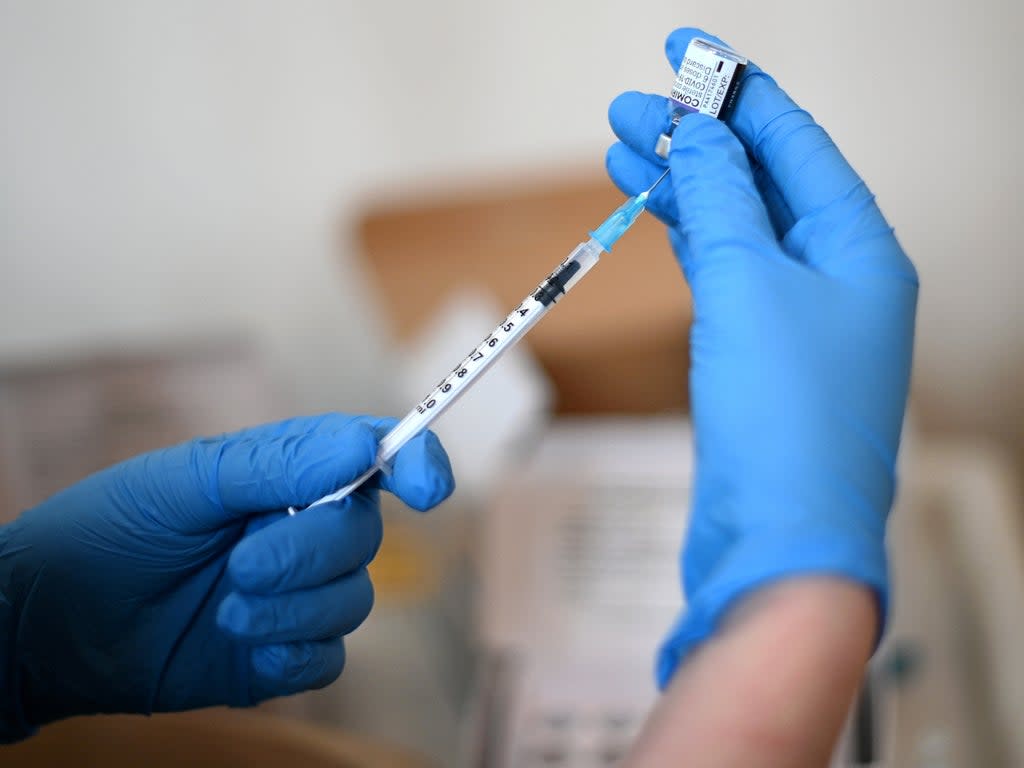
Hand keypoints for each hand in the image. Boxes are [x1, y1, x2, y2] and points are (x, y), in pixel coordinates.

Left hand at [0, 413, 453, 739]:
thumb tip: (364, 447)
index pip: (371, 456)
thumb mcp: (185, 482)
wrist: (53, 627)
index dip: (414, 461)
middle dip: (309, 551)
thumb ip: (277, 464)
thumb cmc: (110, 533)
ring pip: (352, 599)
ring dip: (291, 608)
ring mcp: (295, 594)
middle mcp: (300, 529)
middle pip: (364, 534)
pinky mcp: (283, 654)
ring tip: (225, 610)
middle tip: (241, 563)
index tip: (429, 486)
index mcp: (284, 474)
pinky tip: (242, 647)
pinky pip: (329, 657)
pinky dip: (292, 655)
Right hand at [606, 28, 917, 684]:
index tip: (685, 54)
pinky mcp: (756, 354)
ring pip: (734, 227)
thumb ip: (723, 198)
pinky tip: (651, 211)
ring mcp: (796, 318)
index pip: (796, 144)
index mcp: (861, 249)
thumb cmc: (784, 422)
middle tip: (628, 108)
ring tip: (620, 150)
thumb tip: (704, 131)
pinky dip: (684, 240)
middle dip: (695, 140)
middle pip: (761, 181)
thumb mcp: (749, 284)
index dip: (738, 93)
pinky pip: (721, 274)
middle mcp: (837, 277)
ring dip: (681, 187)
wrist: (777, 538)